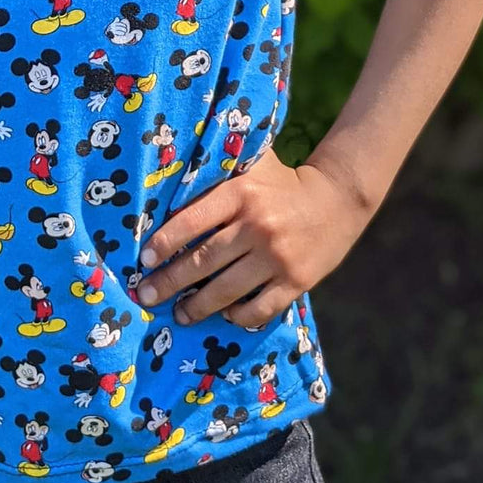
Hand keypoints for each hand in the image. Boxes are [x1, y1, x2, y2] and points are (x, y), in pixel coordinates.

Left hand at [135, 151, 369, 328]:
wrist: (338, 200)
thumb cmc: (282, 183)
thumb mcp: (252, 166)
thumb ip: (219, 169)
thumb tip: (171, 173)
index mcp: (241, 193)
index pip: (192, 220)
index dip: (164, 242)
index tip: (144, 259)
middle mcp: (257, 225)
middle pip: (203, 261)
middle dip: (169, 282)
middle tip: (146, 296)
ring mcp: (277, 256)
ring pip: (227, 290)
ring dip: (197, 306)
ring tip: (178, 315)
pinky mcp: (296, 281)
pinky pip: (259, 308)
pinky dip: (238, 316)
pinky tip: (224, 315)